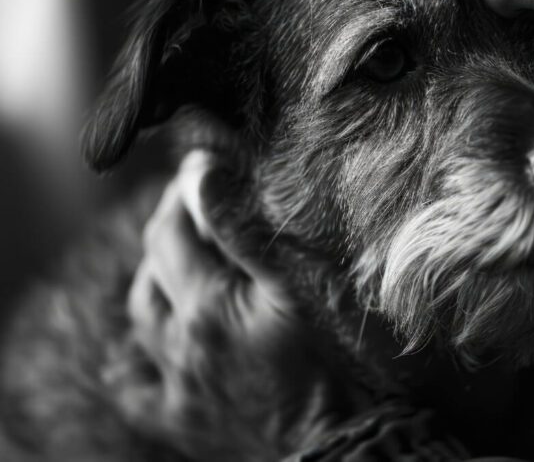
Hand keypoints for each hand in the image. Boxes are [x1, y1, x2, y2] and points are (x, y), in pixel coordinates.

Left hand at [112, 150, 335, 460]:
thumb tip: (204, 177)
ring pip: (142, 318)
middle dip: (169, 229)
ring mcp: (175, 382)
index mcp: (205, 305)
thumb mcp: (292, 287)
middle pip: (152, 270)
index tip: (202, 167)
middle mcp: (178, 342)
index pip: (170, 232)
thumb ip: (242, 232)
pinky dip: (131, 360)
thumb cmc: (324, 362)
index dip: (181, 193)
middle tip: (195, 206)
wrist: (332, 437)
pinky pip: (135, 387)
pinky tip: (139, 345)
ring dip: (154, 280)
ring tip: (179, 262)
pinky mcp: (180, 417)